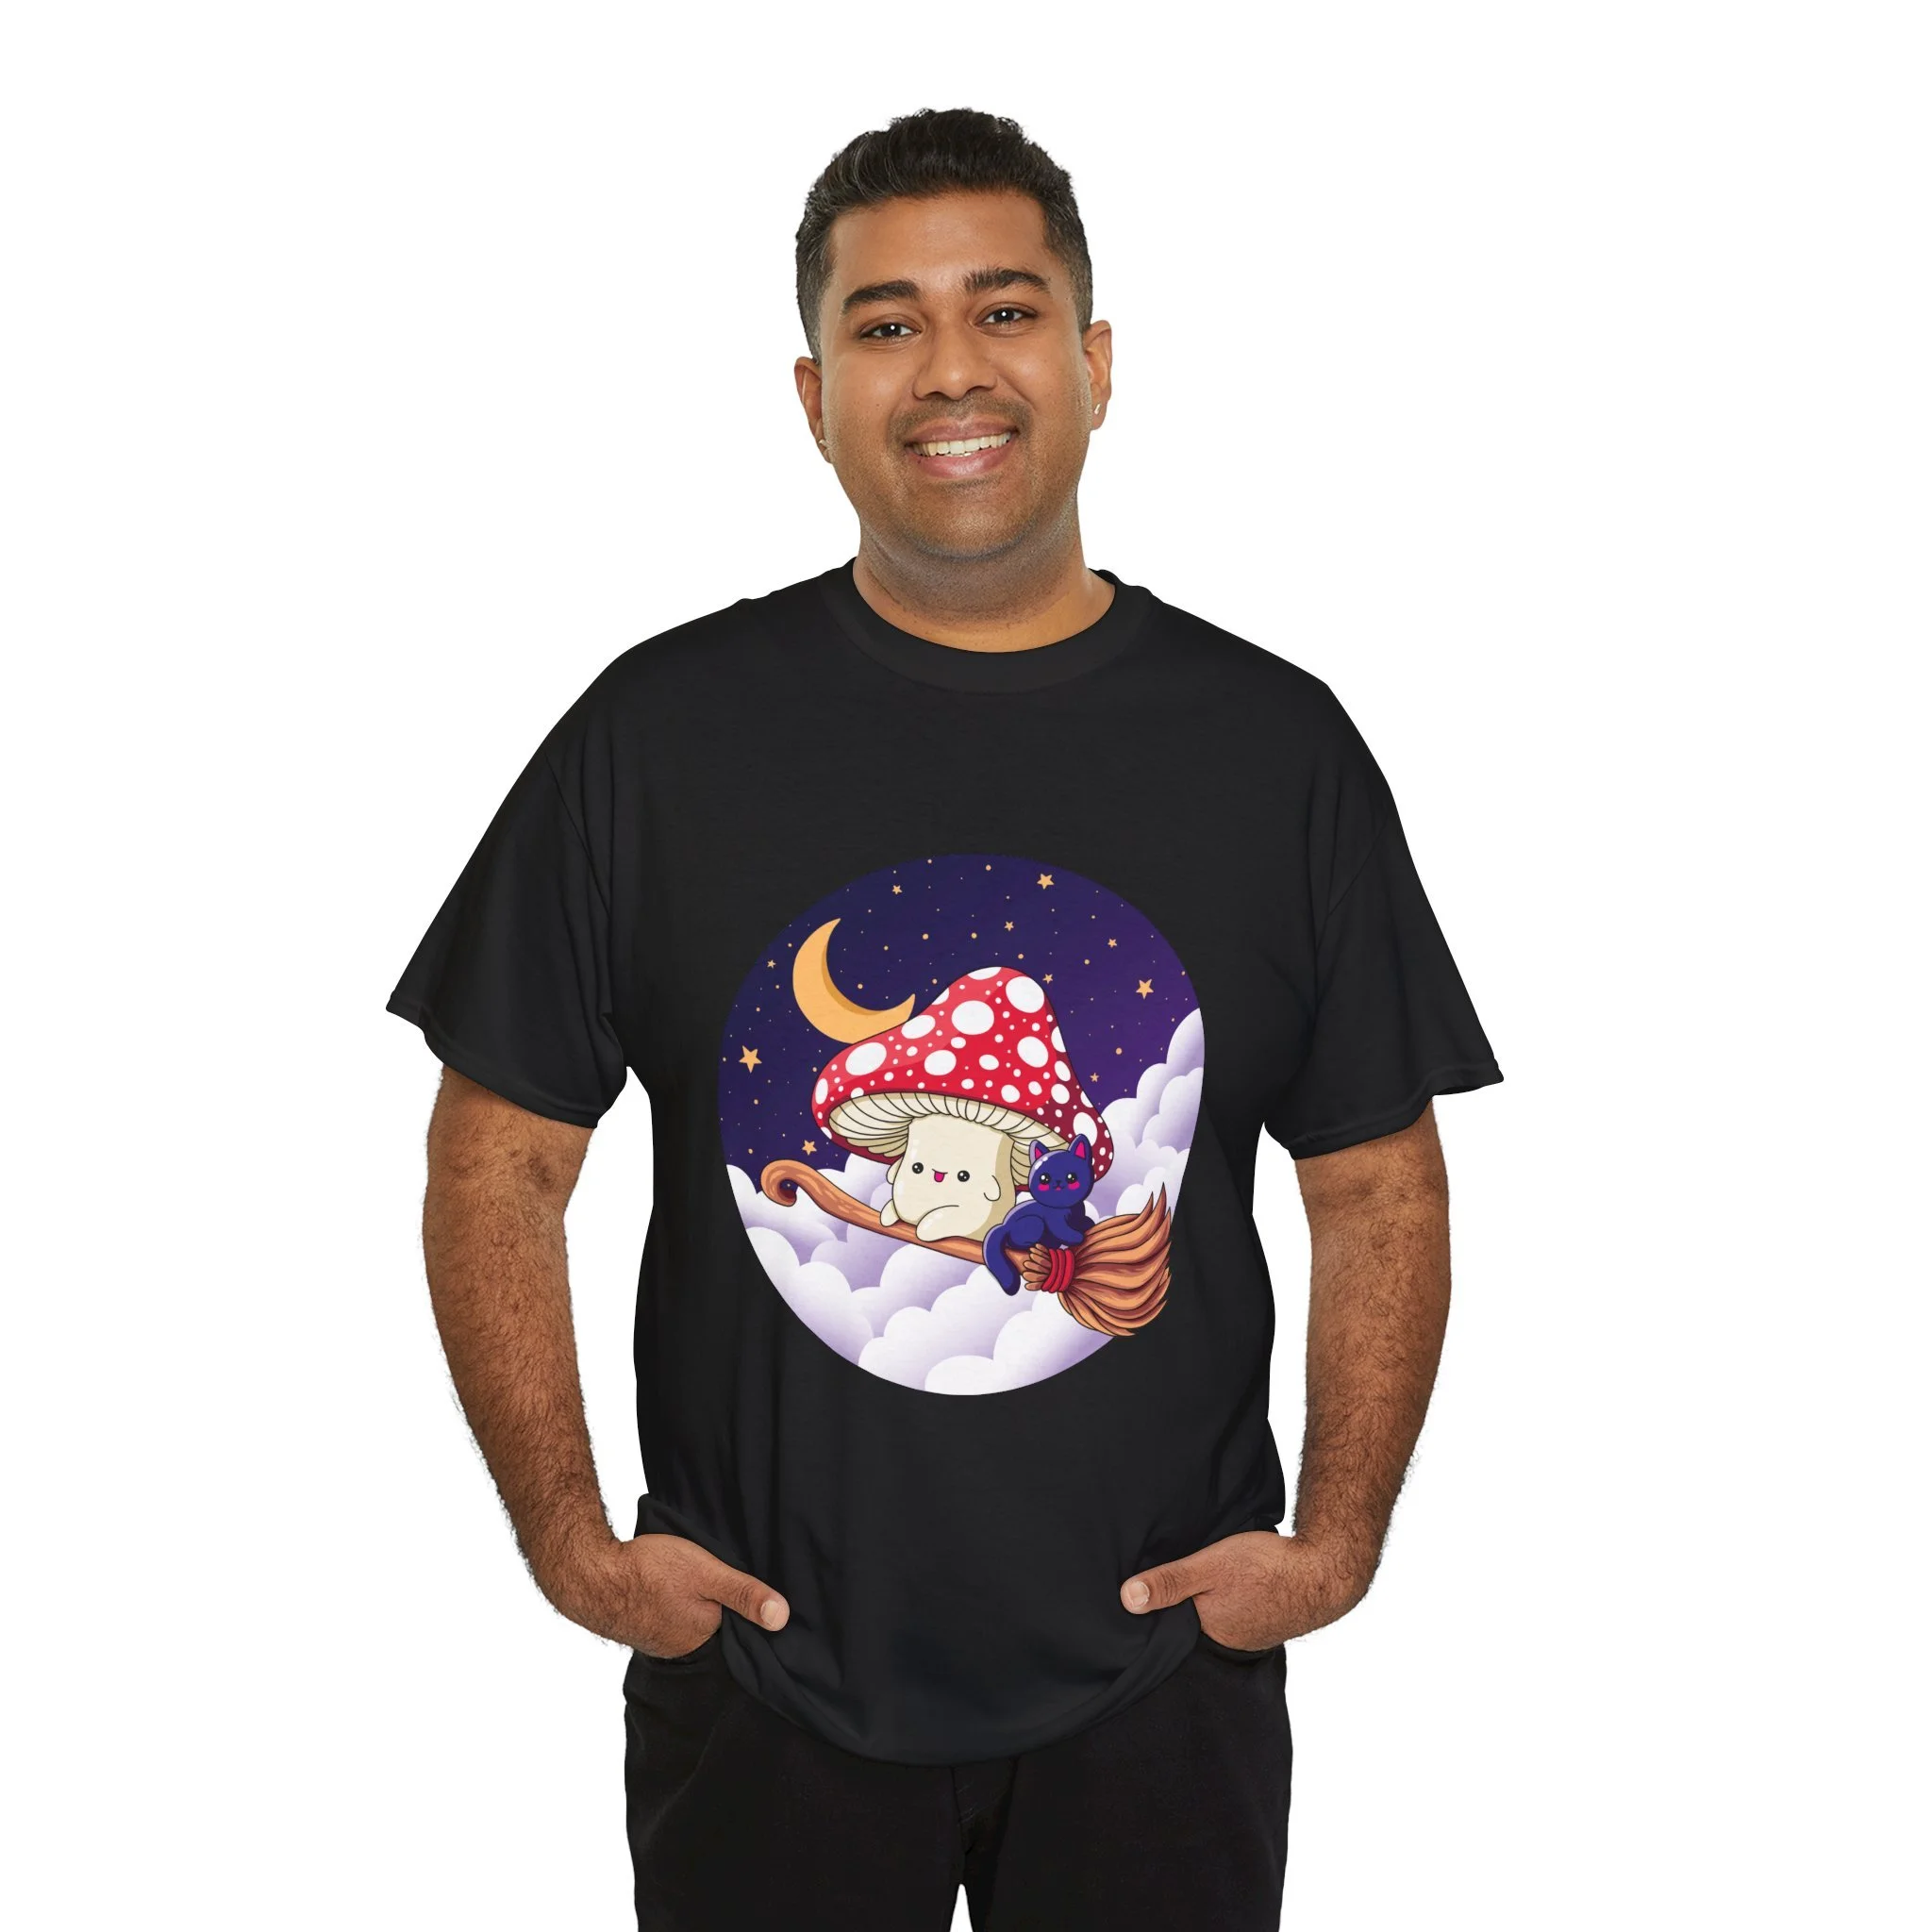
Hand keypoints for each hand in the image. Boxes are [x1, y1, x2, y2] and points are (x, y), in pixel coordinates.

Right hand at [539, 1527, 790, 1657]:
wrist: (591, 1574)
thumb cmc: (650, 1570)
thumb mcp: (707, 1573)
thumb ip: (743, 1593)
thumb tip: (783, 1618)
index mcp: (704, 1637)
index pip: (737, 1630)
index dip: (746, 1612)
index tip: (753, 1593)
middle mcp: (683, 1647)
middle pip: (714, 1626)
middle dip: (720, 1610)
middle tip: (723, 1582)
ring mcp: (659, 1640)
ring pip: (690, 1622)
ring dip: (694, 1606)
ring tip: (695, 1585)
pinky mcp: (641, 1626)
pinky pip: (668, 1618)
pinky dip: (673, 1606)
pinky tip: (670, 1589)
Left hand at [1119, 1531, 1373, 1648]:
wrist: (1325, 1571)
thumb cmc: (1267, 1567)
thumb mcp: (1210, 1566)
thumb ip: (1170, 1582)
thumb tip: (1127, 1600)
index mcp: (1208, 1632)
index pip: (1169, 1630)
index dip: (1154, 1614)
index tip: (1134, 1600)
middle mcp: (1227, 1641)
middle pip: (1190, 1625)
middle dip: (1178, 1610)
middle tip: (1161, 1589)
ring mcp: (1249, 1633)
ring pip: (1214, 1619)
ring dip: (1206, 1604)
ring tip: (1195, 1586)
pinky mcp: (1265, 1620)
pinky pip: (1236, 1613)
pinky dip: (1228, 1602)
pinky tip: (1228, 1586)